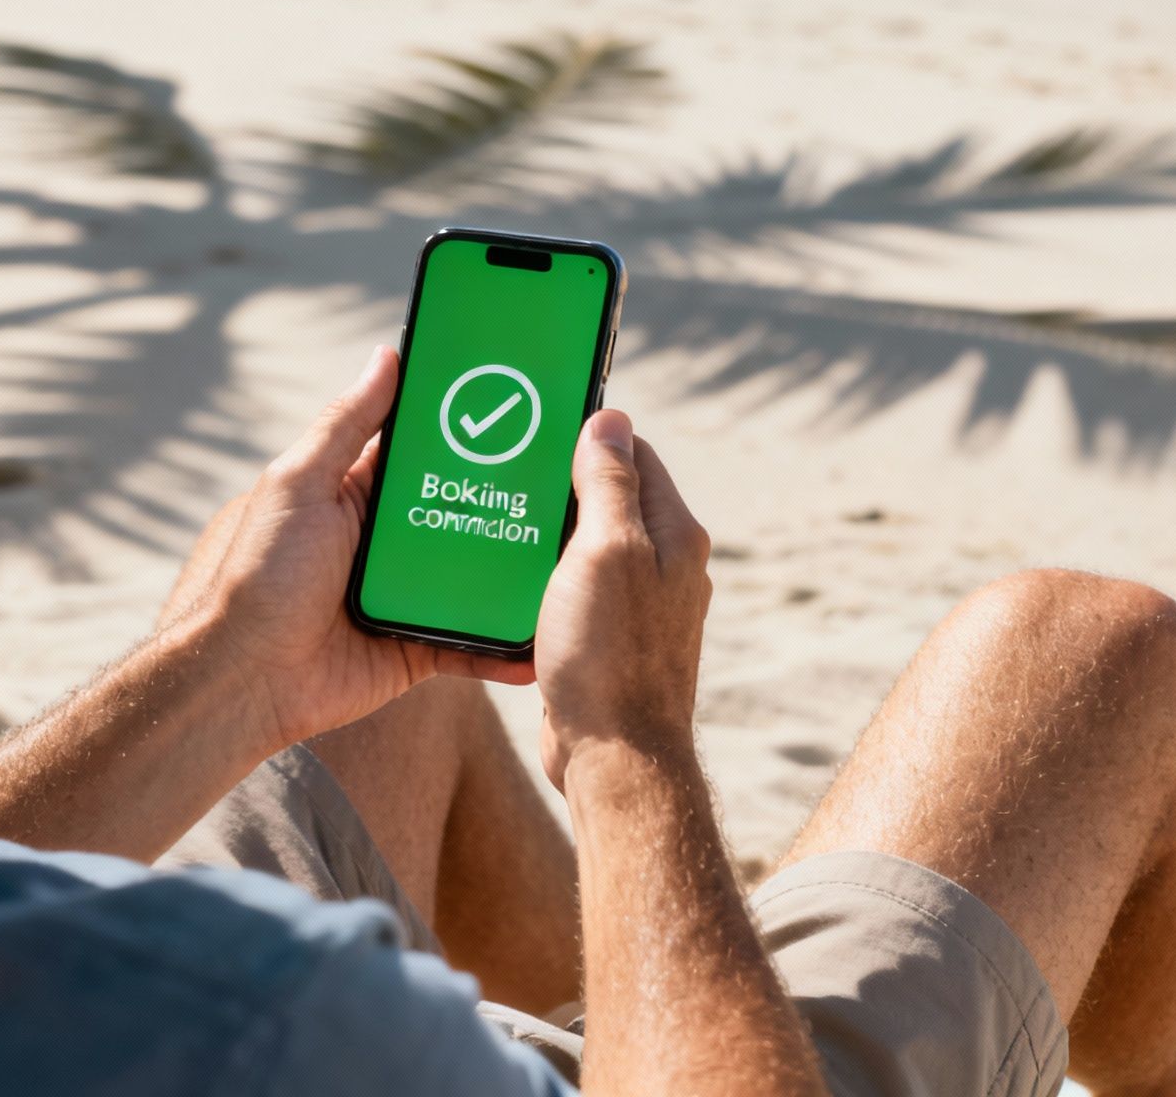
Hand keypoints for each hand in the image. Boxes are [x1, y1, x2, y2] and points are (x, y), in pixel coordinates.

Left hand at [159, 346, 535, 751]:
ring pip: (476, 572)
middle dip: (509, 495)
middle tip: (570, 475)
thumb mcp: (298, 485)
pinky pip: (471, 641)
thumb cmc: (260, 575)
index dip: (465, 425)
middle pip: (461, 508)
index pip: (423, 450)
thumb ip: (344, 426)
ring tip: (575, 548)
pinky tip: (546, 637)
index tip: (519, 401)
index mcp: (357, 492)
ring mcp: (405, 595)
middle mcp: (387, 540)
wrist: (246, 678)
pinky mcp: (417, 646)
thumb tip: (386, 356)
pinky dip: (506, 645)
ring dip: (517, 568)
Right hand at [534, 410, 711, 791]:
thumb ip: (609, 484)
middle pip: (609, 500)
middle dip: (560, 487)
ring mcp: (639, 607)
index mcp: (676, 536)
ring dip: (546, 538)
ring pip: (586, 549)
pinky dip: (544, 582)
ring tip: (498, 526)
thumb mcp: (606, 552)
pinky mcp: (611, 640)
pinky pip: (574, 592)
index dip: (588, 437)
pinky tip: (507, 582)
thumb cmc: (611, 655)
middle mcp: (666, 567)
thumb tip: (611, 418)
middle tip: (506, 477)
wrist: (614, 757)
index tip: (537, 429)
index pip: (635, 456)